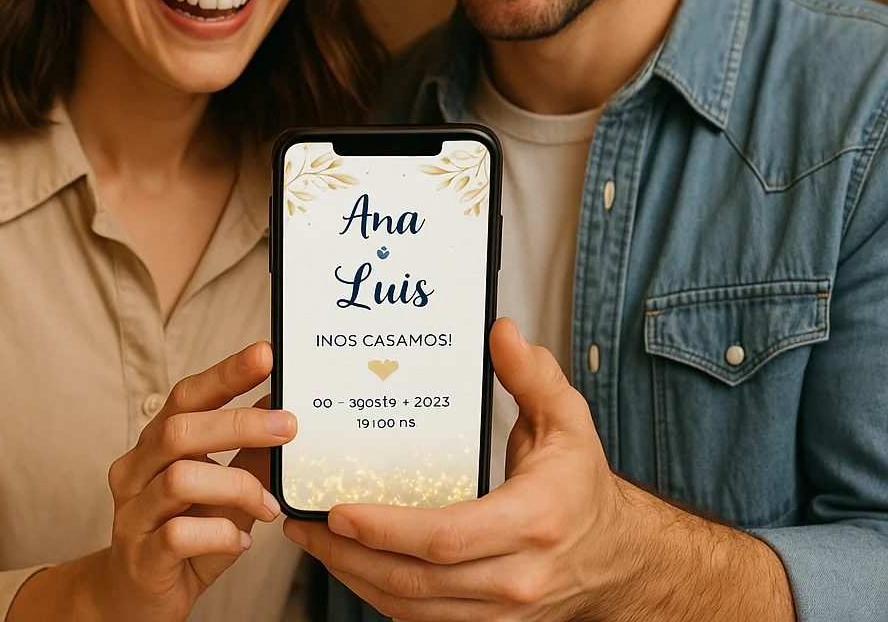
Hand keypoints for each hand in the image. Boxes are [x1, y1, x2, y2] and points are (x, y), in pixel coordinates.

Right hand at [98, 341, 296, 621]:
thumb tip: (283, 410)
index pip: (187, 394)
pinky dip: (221, 535)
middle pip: (181, 430)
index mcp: (157, 442)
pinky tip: (240, 541)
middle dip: (240, 423)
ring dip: (238, 487)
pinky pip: (179, 535)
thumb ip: (249, 453)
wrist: (136, 599)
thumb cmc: (185, 533)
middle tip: (288, 427)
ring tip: (269, 507)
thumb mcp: (226, 490)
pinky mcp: (140, 556)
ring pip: (181, 479)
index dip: (226, 372)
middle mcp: (137, 469)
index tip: (265, 354)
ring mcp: (133, 513)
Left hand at [284, 319, 791, 621]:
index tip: (341, 510)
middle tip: (306, 522)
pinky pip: (423, 620)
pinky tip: (353, 566)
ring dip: (355, 579)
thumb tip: (501, 332)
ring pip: (412, 608)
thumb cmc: (581, 485)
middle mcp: (515, 577)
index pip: (447, 537)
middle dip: (351, 556)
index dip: (388, 529)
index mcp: (532, 522)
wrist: (617, 556)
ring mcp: (500, 612)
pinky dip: (381, 595)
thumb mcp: (567, 420)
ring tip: (315, 541)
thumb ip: (532, 376)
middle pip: (417, 581)